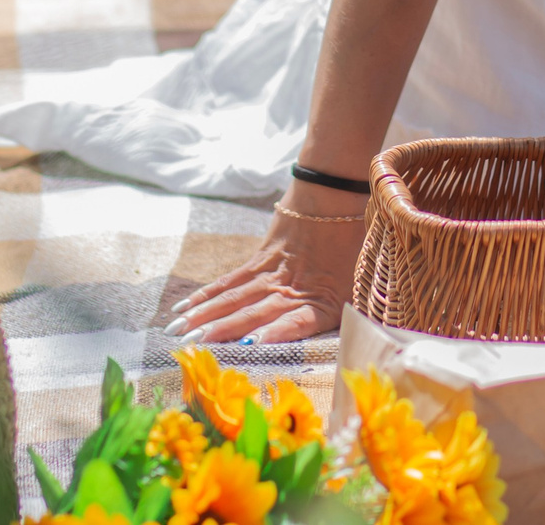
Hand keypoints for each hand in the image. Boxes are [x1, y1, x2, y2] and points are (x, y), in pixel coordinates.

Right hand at [166, 187, 363, 344]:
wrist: (338, 196)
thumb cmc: (356, 245)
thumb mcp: (364, 284)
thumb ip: (354, 315)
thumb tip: (359, 341)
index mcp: (322, 301)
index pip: (295, 321)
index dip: (274, 333)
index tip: (249, 344)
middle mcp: (293, 288)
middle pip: (254, 312)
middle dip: (223, 331)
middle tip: (195, 348)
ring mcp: (273, 273)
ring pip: (235, 296)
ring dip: (207, 315)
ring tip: (180, 332)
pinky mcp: (260, 258)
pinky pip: (231, 280)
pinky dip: (208, 294)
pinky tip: (187, 306)